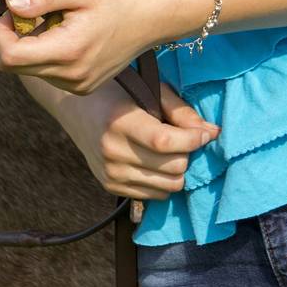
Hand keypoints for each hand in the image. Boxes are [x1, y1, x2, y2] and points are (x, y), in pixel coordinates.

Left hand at [0, 0, 179, 95]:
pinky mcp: (82, 85)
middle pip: (11, 67)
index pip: (9, 56)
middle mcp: (70, 76)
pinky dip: (34, 52)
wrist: (157, 17)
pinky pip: (45, 72)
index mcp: (68, 52)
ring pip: (27, 71)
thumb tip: (9, 4)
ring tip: (20, 16)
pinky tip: (40, 29)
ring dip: (15, 45)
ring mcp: (77, 85)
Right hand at [45, 75, 220, 204]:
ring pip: (168, 187)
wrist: (74, 108)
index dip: (193, 140)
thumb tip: (212, 133)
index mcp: (121, 123)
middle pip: (173, 168)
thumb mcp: (150, 91)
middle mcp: (113, 152)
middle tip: (184, 139)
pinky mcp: (111, 187)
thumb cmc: (118, 92)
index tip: (207, 133)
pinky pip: (155, 195)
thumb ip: (181, 112)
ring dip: (178, 170)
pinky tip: (156, 162)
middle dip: (188, 154)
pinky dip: (164, 181)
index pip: (165, 142)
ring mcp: (111, 174)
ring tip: (170, 151)